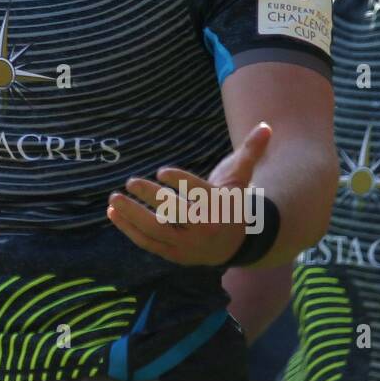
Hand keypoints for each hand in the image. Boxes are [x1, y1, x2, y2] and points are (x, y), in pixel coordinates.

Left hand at [107, 122, 271, 265]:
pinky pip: (148, 243)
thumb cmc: (232, 201)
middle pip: (176, 214)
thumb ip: (251, 151)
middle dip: (152, 199)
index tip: (162, 171)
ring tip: (113, 198)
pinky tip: (112, 213)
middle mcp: (204, 228)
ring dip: (132, 215)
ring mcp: (188, 244)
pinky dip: (129, 229)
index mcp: (221, 207)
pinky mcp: (174, 254)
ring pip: (156, 231)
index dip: (181, 182)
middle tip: (131, 181)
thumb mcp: (241, 177)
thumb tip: (267, 125)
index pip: (200, 194)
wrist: (236, 242)